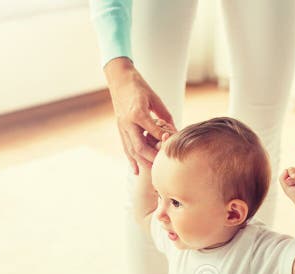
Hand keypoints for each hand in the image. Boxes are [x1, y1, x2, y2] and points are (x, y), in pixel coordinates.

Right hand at [104, 58, 174, 174]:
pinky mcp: (120, 129)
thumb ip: (164, 115)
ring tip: (152, 173)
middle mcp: (128, 123)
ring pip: (131, 150)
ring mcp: (122, 127)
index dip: (164, 141)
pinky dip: (131, 160)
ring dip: (142, 163)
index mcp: (138, 113)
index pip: (154, 132)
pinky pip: (126, 148)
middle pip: (140, 147)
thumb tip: (174, 130)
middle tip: (164, 166)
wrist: (119, 79)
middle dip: (153, 158)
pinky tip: (136, 170)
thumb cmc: (139, 86)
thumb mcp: (154, 98)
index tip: (174, 147)